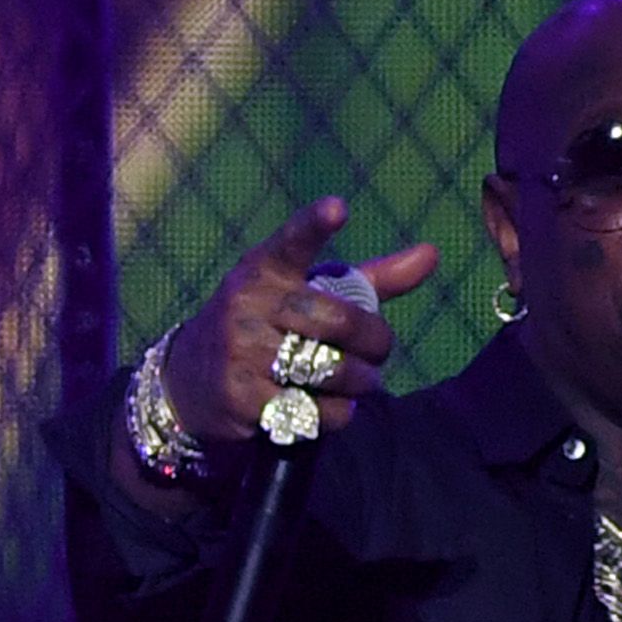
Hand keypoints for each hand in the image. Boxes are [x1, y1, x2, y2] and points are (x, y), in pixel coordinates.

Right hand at [167, 195, 446, 449]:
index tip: (337, 208)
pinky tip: (330, 407)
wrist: (189, 382)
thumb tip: (433, 253)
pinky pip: (312, 410)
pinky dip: (335, 413)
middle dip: (375, 342)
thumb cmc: (267, 326)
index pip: (292, 242)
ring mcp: (239, 353)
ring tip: (360, 382)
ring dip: (359, 382)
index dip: (314, 225)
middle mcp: (246, 305)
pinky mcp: (239, 398)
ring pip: (330, 371)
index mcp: (265, 270)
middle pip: (339, 322)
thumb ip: (370, 280)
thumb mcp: (309, 294)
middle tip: (380, 353)